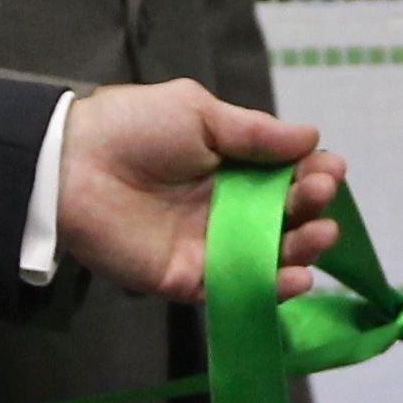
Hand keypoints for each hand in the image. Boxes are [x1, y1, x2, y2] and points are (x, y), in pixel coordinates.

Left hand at [59, 81, 343, 300]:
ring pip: (270, 256)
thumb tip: (311, 137)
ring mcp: (209, 245)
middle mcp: (225, 208)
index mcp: (230, 167)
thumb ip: (254, 132)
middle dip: (310, 207)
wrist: (71, 164)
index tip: (331, 169)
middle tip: (318, 195)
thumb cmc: (132, 128)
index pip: (284, 176)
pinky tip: (296, 276)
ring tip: (319, 234)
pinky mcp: (188, 278)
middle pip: (284, 217)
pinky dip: (271, 287)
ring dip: (302, 248)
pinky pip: (236, 289)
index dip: (312, 174)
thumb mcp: (199, 113)